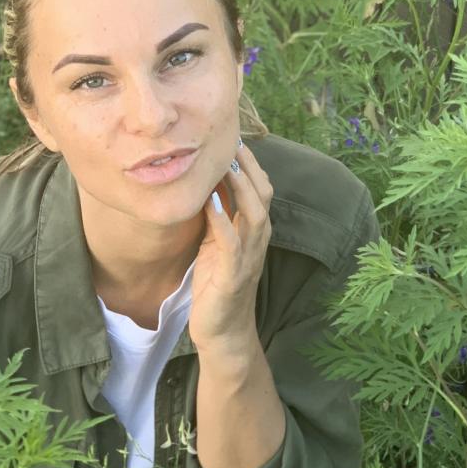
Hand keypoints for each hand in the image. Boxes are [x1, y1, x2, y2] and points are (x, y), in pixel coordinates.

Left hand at [187, 140, 273, 349]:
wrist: (222, 332)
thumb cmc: (217, 285)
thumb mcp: (216, 243)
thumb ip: (216, 215)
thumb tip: (203, 182)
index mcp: (255, 230)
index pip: (260, 187)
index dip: (249, 161)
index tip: (229, 135)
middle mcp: (258, 240)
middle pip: (263, 193)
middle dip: (249, 165)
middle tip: (230, 139)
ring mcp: (248, 257)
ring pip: (255, 213)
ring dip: (241, 186)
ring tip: (226, 163)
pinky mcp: (232, 275)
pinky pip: (231, 243)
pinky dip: (222, 220)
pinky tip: (211, 202)